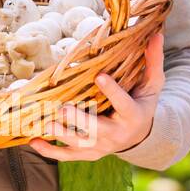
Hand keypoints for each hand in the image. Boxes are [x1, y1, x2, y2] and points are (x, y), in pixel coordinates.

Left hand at [28, 31, 164, 160]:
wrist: (139, 135)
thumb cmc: (142, 102)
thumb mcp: (152, 84)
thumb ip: (153, 61)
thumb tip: (156, 34)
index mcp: (133, 115)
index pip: (124, 104)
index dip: (112, 91)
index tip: (99, 76)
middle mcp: (117, 134)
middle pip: (98, 129)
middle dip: (81, 120)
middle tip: (63, 108)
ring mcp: (101, 146)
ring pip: (80, 143)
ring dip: (62, 134)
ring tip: (46, 123)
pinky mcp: (88, 154)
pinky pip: (68, 156)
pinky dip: (50, 151)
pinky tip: (33, 142)